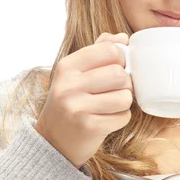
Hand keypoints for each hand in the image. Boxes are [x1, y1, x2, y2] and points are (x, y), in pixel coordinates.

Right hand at [34, 32, 132, 168]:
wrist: (53, 141)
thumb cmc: (71, 101)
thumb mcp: (76, 72)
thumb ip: (98, 50)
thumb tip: (123, 38)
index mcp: (67, 66)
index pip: (109, 50)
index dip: (120, 59)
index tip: (116, 68)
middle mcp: (69, 85)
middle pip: (120, 74)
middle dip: (125, 83)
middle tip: (116, 90)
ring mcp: (77, 107)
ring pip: (125, 97)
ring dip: (124, 102)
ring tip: (111, 105)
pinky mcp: (89, 127)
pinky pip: (123, 117)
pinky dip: (121, 118)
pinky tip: (107, 119)